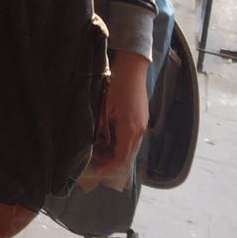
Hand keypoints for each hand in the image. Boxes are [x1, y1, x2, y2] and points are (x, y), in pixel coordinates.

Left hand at [99, 50, 149, 172]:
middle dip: (110, 159)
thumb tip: (94, 142)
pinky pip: (132, 136)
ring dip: (115, 150)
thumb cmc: (117, 85)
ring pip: (129, 145)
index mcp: (131, 130)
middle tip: (94, 158)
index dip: (108, 166)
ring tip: (98, 147)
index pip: (121, 157)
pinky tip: (107, 135)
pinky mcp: (141, 117)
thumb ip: (100, 127)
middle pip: (127, 154)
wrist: (133, 67)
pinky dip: (120, 141)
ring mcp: (142, 124)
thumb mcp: (103, 106)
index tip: (95, 169)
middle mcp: (140, 130)